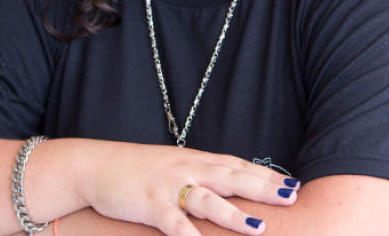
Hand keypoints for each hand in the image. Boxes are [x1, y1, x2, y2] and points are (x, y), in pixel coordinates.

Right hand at [78, 140, 298, 235]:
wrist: (95, 165)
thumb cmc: (137, 170)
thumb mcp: (174, 166)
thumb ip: (201, 175)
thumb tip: (229, 186)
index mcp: (196, 160)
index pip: (238, 166)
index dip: (266, 175)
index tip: (293, 183)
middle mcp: (187, 169)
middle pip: (231, 177)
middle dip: (263, 187)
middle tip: (292, 195)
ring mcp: (168, 186)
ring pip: (207, 200)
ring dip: (234, 214)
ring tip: (259, 228)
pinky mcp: (149, 204)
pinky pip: (173, 222)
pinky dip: (188, 235)